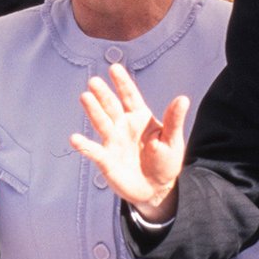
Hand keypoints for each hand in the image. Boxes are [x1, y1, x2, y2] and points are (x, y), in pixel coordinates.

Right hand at [70, 63, 186, 221]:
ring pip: (101, 123)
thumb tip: (183, 98)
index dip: (122, 83)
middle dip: (103, 94)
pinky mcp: (106, 160)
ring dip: (93, 111)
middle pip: (111, 106)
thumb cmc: (165, 162)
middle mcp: (123, 126)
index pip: (130, 96)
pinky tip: (75, 139)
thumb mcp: (172, 140)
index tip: (114, 68)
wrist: (156, 190)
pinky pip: (93, 151)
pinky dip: (84, 146)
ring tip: (85, 97)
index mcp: (140, 117)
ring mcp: (113, 141)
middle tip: (94, 82)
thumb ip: (174, 119)